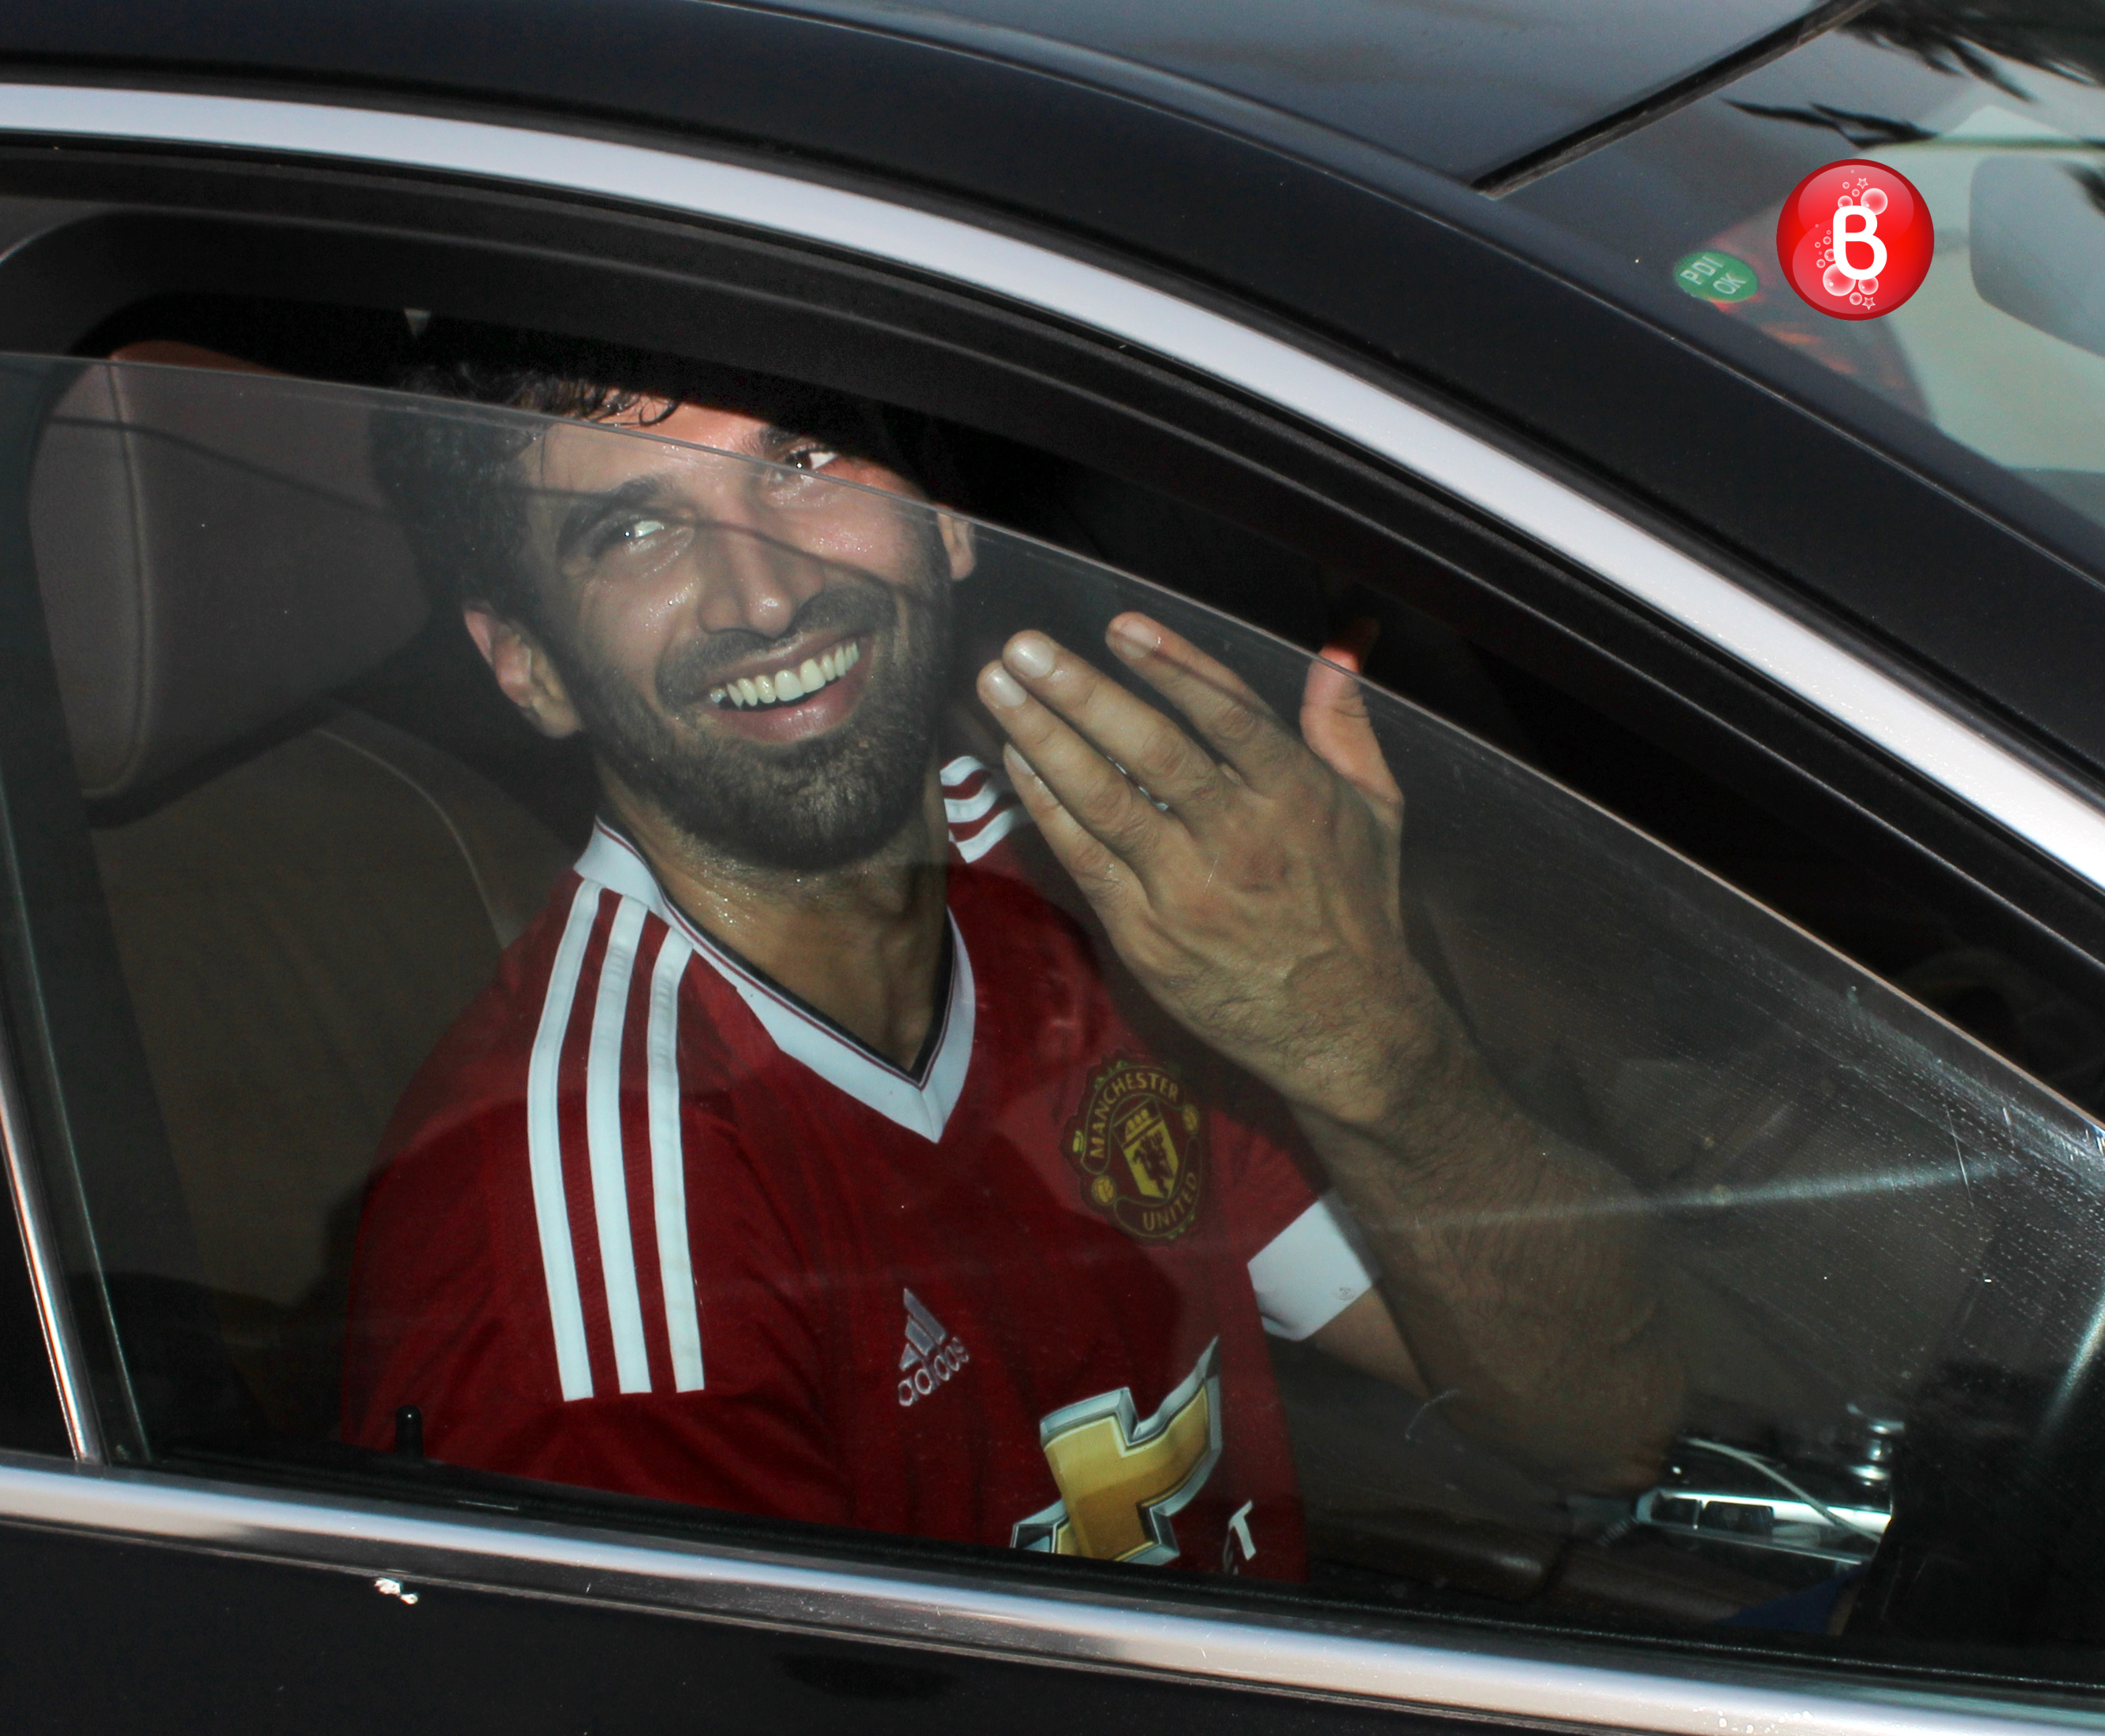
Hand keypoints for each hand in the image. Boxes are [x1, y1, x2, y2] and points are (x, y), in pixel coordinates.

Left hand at [976, 612, 1445, 1130]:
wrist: (1342, 1029)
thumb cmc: (1355, 908)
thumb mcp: (1376, 811)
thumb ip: (1346, 728)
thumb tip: (1335, 654)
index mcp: (1299, 798)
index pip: (1229, 716)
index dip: (1174, 666)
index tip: (1120, 626)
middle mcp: (1241, 839)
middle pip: (1153, 752)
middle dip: (1082, 693)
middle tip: (1024, 647)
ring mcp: (1189, 891)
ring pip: (1106, 802)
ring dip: (1045, 739)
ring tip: (999, 689)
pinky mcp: (1148, 936)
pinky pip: (1086, 860)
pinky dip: (1048, 807)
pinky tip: (1017, 761)